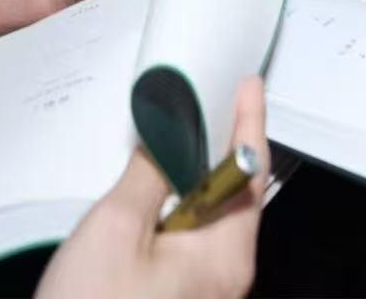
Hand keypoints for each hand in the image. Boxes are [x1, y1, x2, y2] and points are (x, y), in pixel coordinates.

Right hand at [37, 76, 268, 298]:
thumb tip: (173, 132)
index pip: (248, 170)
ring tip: (176, 138)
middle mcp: (227, 277)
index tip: (249, 86)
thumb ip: (152, 172)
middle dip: (222, 147)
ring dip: (195, 178)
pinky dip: (178, 209)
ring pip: (210, 220)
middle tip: (209, 102)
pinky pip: (191, 245)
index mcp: (225, 255)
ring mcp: (205, 294)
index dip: (248, 122)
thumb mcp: (116, 226)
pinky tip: (154, 193)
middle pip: (234, 196)